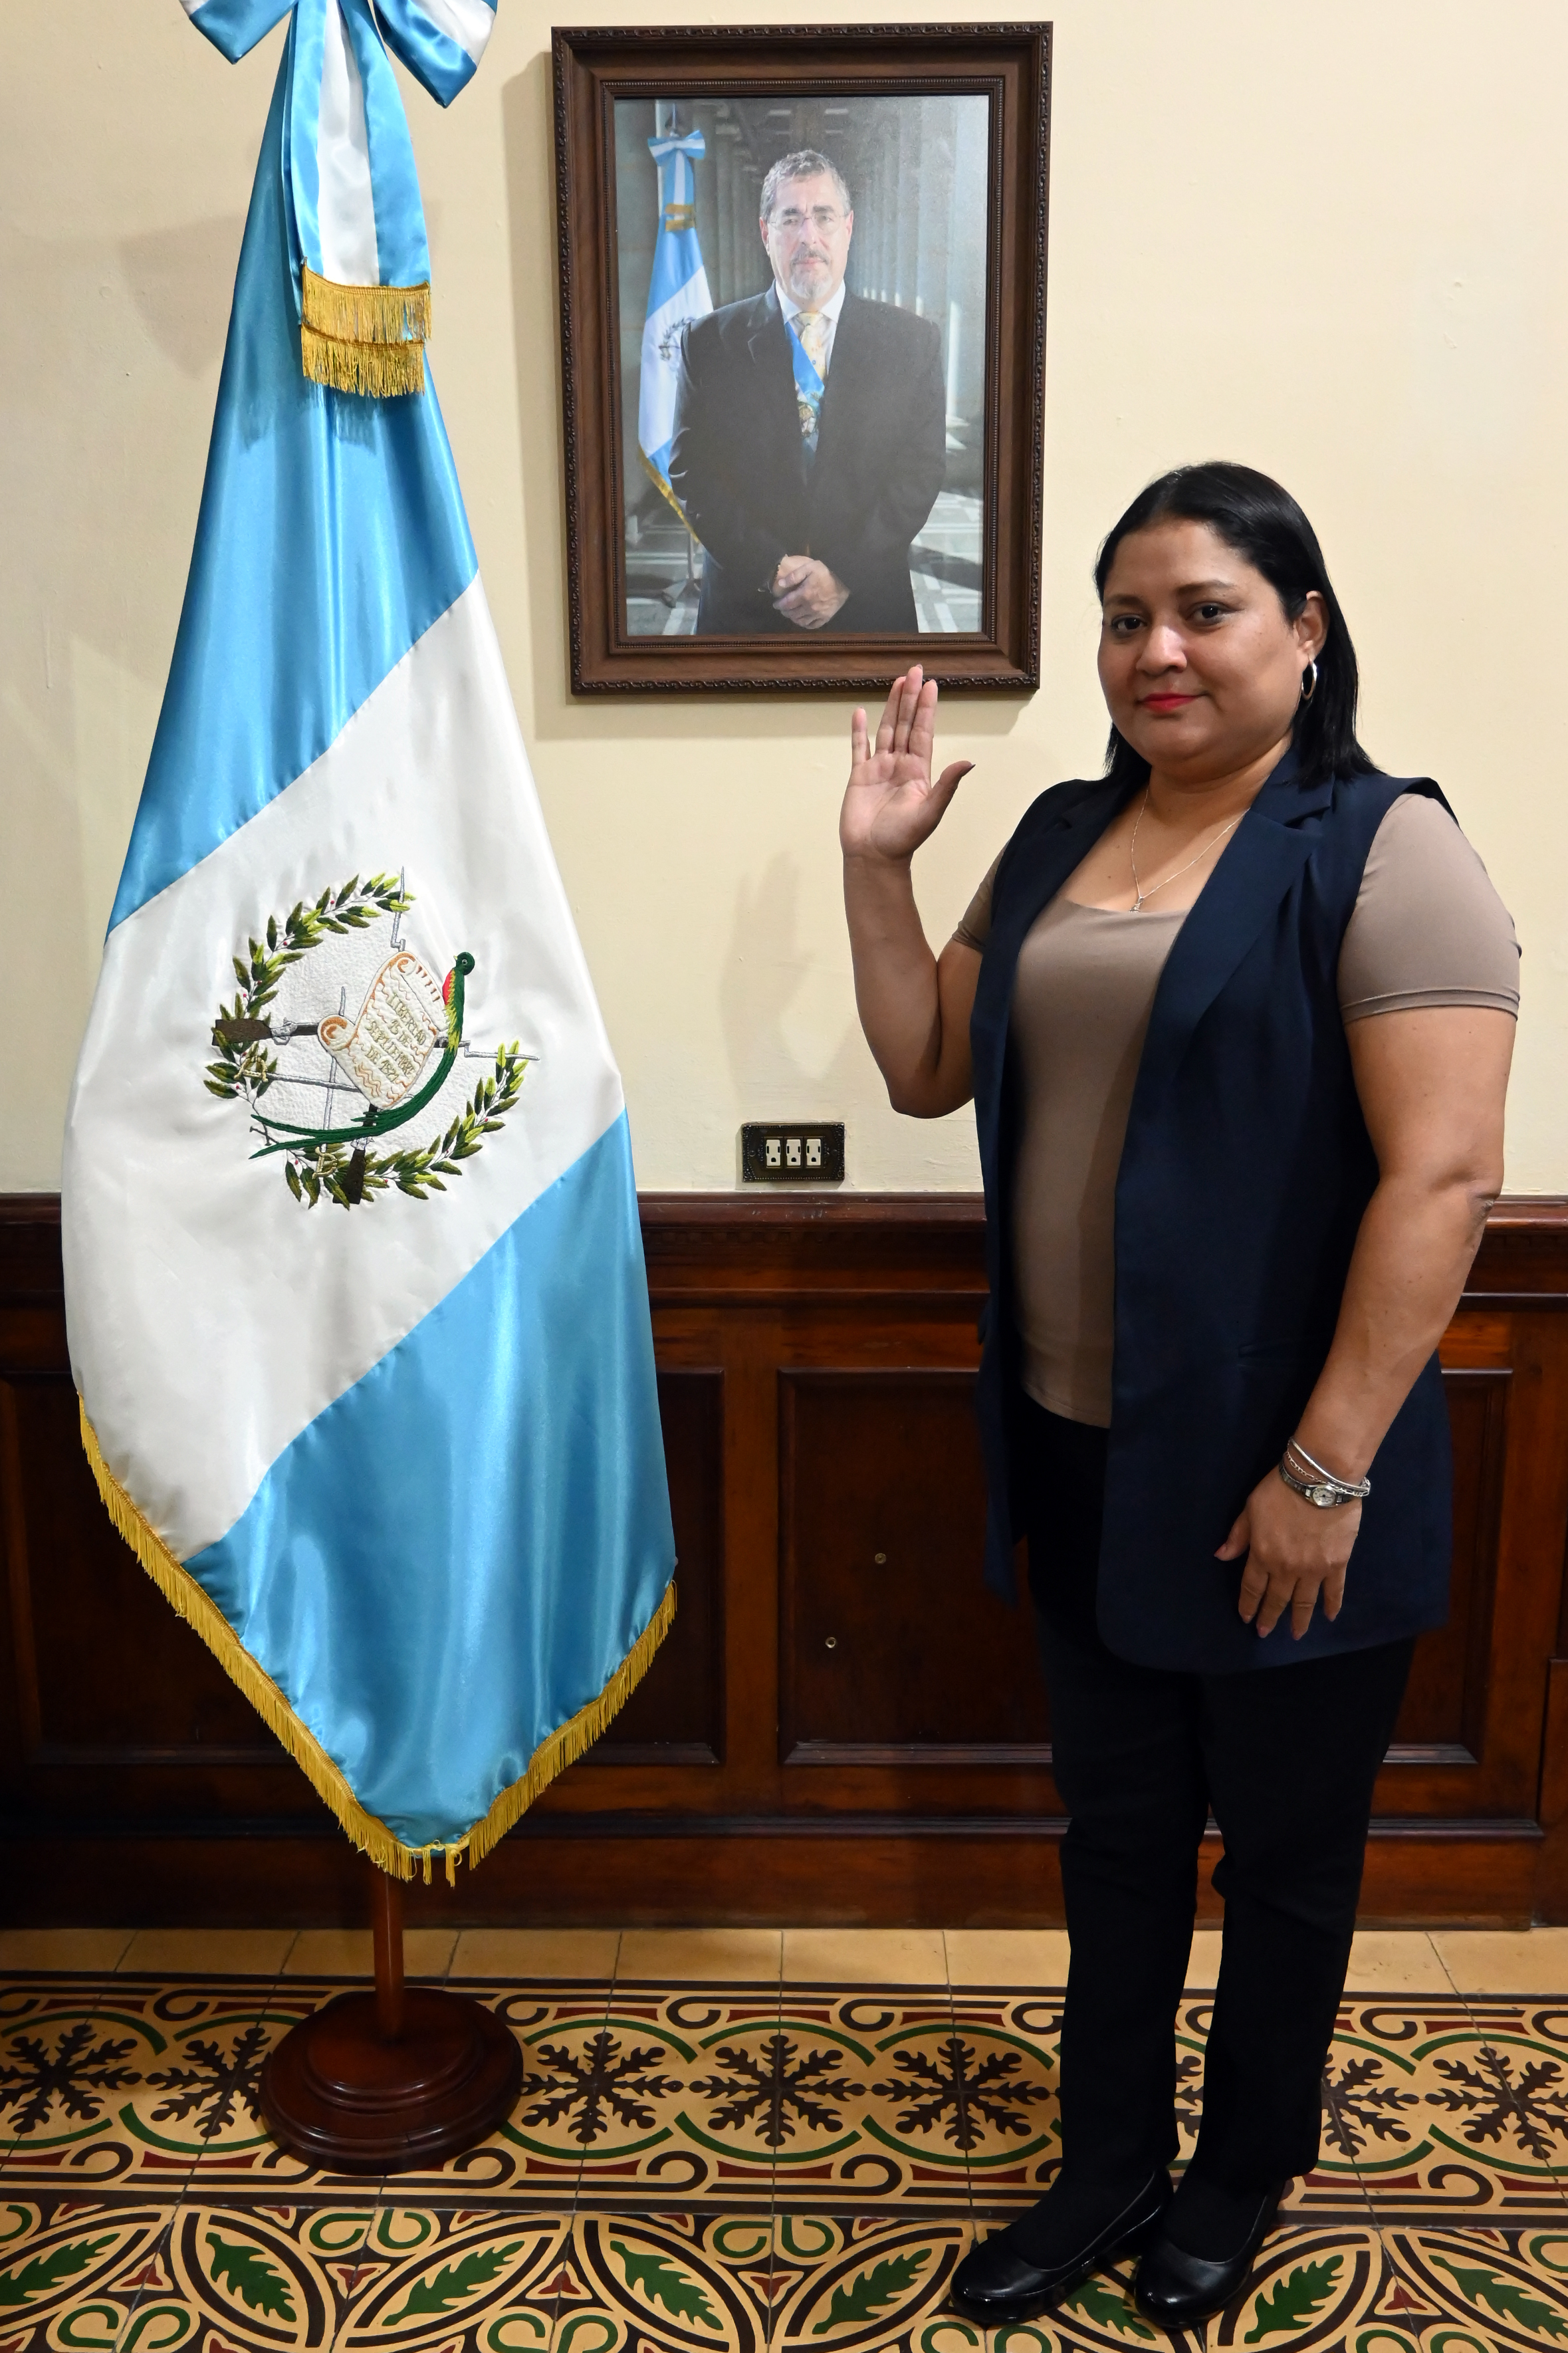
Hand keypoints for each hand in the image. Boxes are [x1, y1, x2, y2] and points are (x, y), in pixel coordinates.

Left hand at [773, 555, 849, 627]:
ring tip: (791, 614)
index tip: (776, 604)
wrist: (846, 582)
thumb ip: (794, 575)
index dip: (779, 605)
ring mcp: (817, 614)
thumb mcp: (810, 567)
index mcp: (804, 595)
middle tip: (783, 608)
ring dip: (793, 618)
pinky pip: (811, 625)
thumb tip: (781, 584)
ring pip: (800, 621)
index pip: (786, 604)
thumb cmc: (826, 573)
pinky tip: (802, 620)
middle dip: (785, 611)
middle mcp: (809, 607)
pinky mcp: (824, 618)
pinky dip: (804, 624)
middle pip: (792, 613)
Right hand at [840, 666, 973, 866]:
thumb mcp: (931, 811)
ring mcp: (879, 769)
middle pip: (906, 724)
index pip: (923, 732)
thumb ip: (947, 785)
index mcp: (918, 771)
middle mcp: (900, 765)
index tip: (931, 685)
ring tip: (896, 682)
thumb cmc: (903, 839)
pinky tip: (861, 713)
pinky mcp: (859, 777)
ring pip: (886, 730)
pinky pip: (859, 748)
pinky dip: (859, 731)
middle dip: (910, 697)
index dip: (927, 708)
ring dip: (891, 706)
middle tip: (915, 670)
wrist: (873, 857)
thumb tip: (968, 762)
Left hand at [1219, 1472, 1361, 1640]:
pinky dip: (1332, 1605)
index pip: (1252, 1587)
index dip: (1248, 1604)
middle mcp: (1286, 1569)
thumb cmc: (1280, 1490)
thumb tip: (1221, 1556)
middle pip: (1276, 1598)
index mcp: (1262, 1555)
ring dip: (1299, 1620)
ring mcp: (1313, 1569)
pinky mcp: (1337, 1564)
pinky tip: (1329, 1617)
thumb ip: (1238, 1536)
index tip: (1247, 1618)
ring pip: (1304, 1602)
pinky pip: (1334, 1590)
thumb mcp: (1250, 1509)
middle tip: (1265, 1633)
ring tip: (1296, 1634)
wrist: (1319, 1480)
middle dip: (1270, 1617)